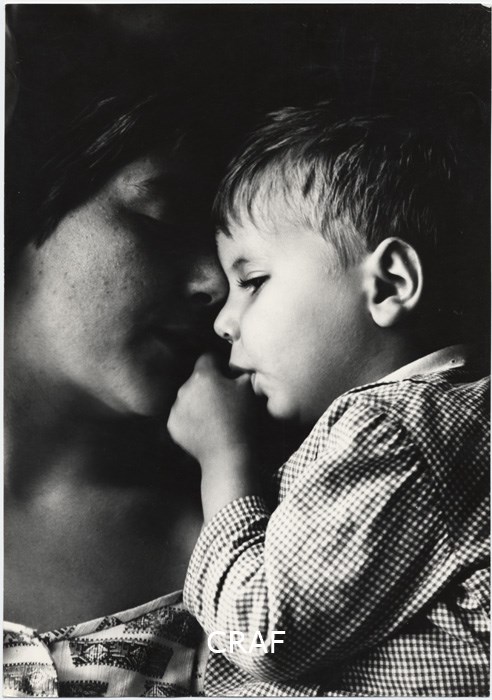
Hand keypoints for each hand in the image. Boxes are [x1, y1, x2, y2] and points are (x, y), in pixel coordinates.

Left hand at [168, 353, 256, 470]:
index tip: (226, 375)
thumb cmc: (241, 419)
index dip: (219, 364)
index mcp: (203, 375)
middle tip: (224, 400)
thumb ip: (240, 370)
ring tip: (215, 417)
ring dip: (198, 402)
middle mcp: (184, 388)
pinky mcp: (172, 425)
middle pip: (197, 379)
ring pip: (188, 397)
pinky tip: (205, 427)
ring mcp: (176, 407)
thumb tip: (235, 366)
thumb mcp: (248, 388)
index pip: (208, 358)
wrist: (228, 454)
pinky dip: (191, 418)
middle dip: (208, 385)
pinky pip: (182, 415)